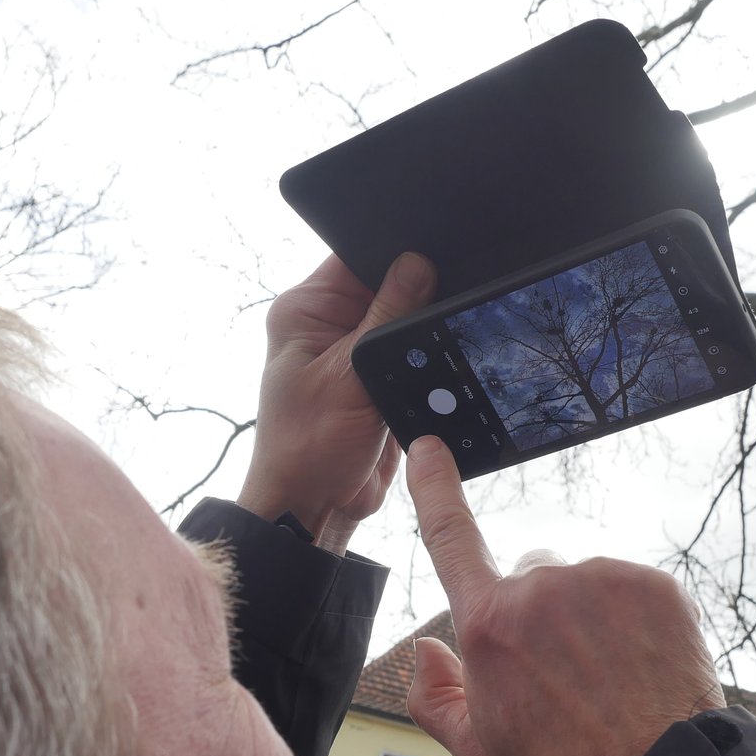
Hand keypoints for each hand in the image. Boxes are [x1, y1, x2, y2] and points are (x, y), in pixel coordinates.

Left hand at [238, 252, 435, 553]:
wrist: (315, 507)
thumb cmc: (308, 446)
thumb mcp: (349, 375)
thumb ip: (386, 317)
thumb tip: (418, 263)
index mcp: (307, 309)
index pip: (355, 256)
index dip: (395, 249)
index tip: (437, 248)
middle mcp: (330, 323)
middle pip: (388, 284)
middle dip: (419, 292)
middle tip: (448, 299)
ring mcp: (357, 352)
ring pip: (406, 320)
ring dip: (424, 330)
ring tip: (437, 342)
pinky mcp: (380, 379)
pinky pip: (413, 354)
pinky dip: (428, 359)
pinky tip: (441, 364)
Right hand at [402, 437, 723, 755]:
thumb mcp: (477, 747)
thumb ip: (432, 694)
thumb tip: (427, 650)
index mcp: (489, 622)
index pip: (450, 536)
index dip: (434, 487)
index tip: (429, 449)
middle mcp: (542, 587)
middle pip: (528, 573)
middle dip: (536, 610)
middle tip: (563, 673)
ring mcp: (602, 579)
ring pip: (582, 582)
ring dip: (588, 616)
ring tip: (607, 679)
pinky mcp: (653, 582)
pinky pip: (628, 585)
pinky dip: (632, 618)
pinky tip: (639, 665)